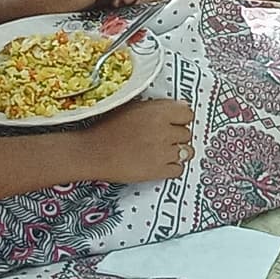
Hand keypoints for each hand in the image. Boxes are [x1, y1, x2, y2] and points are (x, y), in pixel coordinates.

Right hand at [76, 99, 195, 182]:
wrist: (91, 152)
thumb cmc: (106, 128)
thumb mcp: (132, 108)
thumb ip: (157, 108)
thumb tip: (177, 109)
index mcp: (159, 112)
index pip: (188, 114)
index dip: (180, 119)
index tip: (174, 122)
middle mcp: (164, 131)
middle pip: (187, 134)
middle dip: (177, 136)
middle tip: (162, 138)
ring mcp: (163, 152)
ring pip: (187, 152)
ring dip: (178, 152)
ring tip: (162, 152)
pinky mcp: (158, 171)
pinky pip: (179, 169)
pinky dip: (172, 168)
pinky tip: (159, 163)